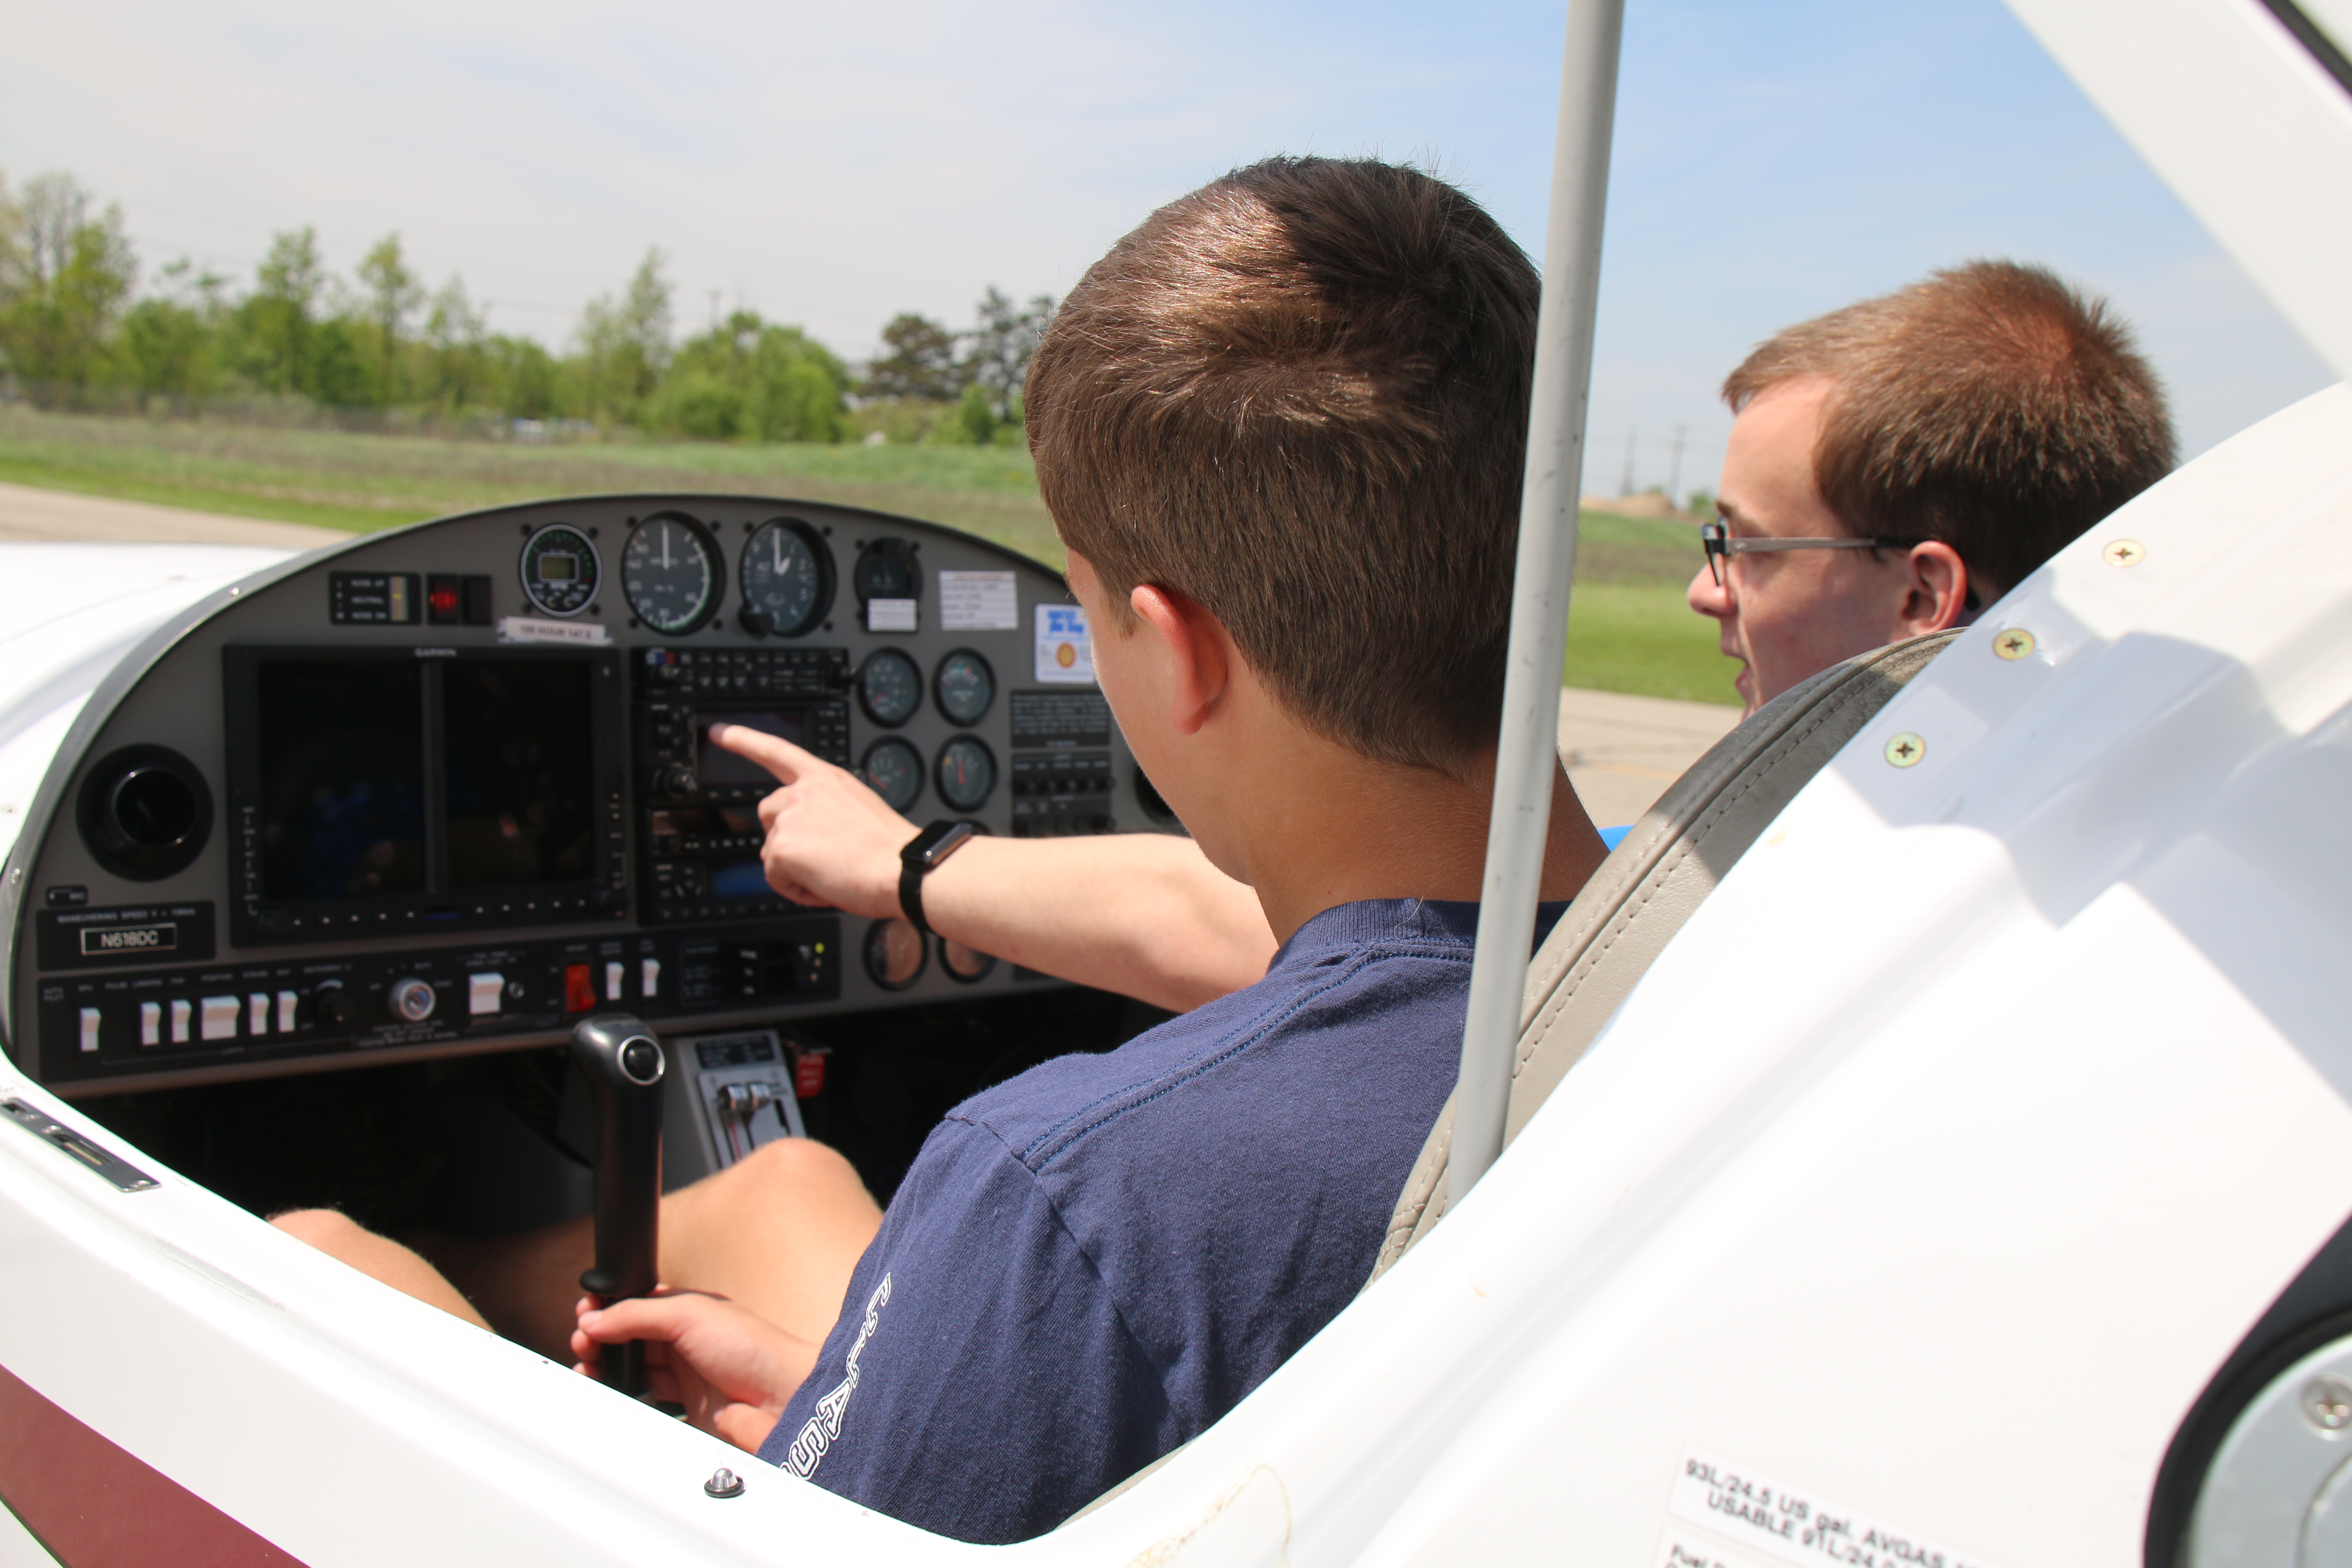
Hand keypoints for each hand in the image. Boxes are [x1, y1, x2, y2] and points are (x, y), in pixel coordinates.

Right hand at [572, 1287, 820, 1452]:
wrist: (781, 1398)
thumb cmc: (752, 1347)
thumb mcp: (689, 1314)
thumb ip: (638, 1314)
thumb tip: (597, 1318)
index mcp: (689, 1309)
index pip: (639, 1304)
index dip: (611, 1309)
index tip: (586, 1315)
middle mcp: (686, 1339)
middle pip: (631, 1336)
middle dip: (602, 1337)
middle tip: (584, 1342)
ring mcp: (686, 1373)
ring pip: (633, 1367)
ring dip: (607, 1365)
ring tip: (590, 1365)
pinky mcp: (685, 1405)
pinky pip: (645, 1397)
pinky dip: (623, 1395)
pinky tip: (609, 1391)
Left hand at [711, 723, 913, 918]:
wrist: (904, 870)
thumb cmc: (891, 850)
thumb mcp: (857, 813)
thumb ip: (825, 811)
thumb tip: (808, 839)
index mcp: (827, 778)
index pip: (777, 751)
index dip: (744, 740)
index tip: (720, 732)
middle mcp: (804, 791)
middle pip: (769, 814)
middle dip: (785, 838)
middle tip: (823, 857)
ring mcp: (791, 817)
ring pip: (771, 851)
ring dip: (795, 868)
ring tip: (833, 873)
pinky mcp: (782, 847)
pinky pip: (775, 878)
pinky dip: (796, 890)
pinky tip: (826, 885)